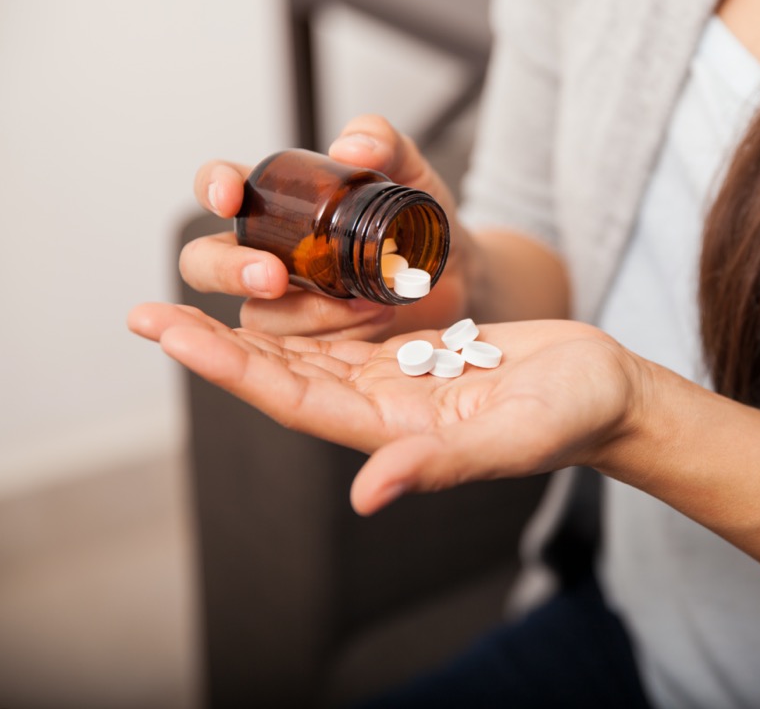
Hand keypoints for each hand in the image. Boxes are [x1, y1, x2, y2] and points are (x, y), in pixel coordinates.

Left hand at [127, 302, 644, 514]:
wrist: (606, 391)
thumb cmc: (573, 416)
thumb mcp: (515, 436)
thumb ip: (443, 464)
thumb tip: (368, 492)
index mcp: (393, 428)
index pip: (291, 397)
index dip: (227, 365)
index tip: (168, 328)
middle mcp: (382, 404)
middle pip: (283, 370)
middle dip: (217, 341)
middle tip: (150, 304)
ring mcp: (398, 375)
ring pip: (309, 344)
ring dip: (254, 316)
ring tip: (202, 281)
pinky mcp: (418, 347)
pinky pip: (350, 322)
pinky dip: (312, 296)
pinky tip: (284, 269)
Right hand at [181, 114, 479, 340]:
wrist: (456, 272)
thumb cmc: (418, 219)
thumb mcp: (410, 171)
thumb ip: (383, 143)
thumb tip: (350, 147)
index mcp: (277, 203)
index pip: (221, 187)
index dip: (213, 187)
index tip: (230, 196)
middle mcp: (269, 250)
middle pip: (206, 263)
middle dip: (228, 270)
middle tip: (271, 276)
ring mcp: (287, 299)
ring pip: (256, 314)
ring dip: (306, 311)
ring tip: (366, 300)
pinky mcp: (313, 337)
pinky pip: (299, 346)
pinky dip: (336, 332)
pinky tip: (375, 316)